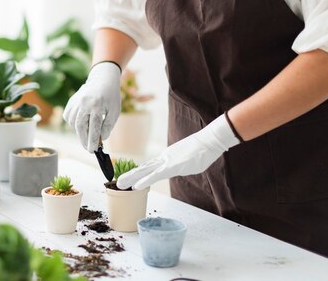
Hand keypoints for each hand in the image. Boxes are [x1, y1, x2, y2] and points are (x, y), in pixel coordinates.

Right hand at [63, 62, 120, 152]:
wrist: (102, 79)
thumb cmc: (111, 96)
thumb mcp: (114, 111)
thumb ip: (108, 126)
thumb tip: (101, 139)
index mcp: (97, 105)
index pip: (94, 127)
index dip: (93, 141)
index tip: (93, 150)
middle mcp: (84, 103)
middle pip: (80, 126)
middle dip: (84, 140)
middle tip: (89, 148)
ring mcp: (76, 101)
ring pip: (73, 123)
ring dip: (80, 132)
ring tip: (88, 134)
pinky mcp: (71, 102)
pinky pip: (69, 117)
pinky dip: (74, 124)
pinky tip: (82, 123)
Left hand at [117, 114, 239, 189]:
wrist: (210, 140)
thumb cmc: (203, 150)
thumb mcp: (190, 161)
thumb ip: (183, 165)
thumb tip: (183, 167)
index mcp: (168, 157)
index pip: (151, 167)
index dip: (139, 173)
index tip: (130, 178)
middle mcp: (164, 158)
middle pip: (144, 168)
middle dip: (130, 175)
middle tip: (118, 183)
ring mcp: (167, 162)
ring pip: (146, 171)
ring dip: (132, 178)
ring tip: (120, 184)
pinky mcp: (172, 166)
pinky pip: (155, 175)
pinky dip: (145, 181)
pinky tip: (136, 186)